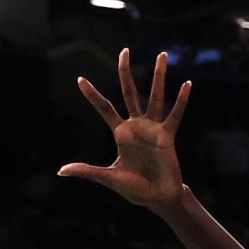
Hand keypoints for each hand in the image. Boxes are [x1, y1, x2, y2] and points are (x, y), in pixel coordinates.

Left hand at [61, 49, 191, 209]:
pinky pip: (175, 115)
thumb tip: (61, 171)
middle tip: (124, 50)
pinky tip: (187, 85)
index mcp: (121, 133)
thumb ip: (87, 171)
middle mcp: (136, 126)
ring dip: (159, 76)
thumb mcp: (108, 177)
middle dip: (126, 72)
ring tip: (162, 55)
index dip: (92, 94)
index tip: (80, 79)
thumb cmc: (134, 188)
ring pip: (155, 96)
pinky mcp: (168, 135)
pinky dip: (181, 101)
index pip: (104, 108)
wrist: (157, 198)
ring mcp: (153, 128)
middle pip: (129, 92)